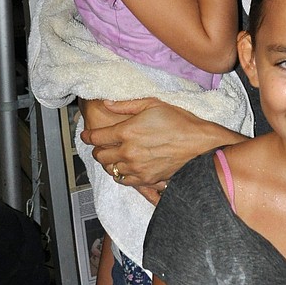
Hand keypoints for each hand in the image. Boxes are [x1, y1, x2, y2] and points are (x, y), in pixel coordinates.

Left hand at [81, 96, 213, 187]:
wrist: (200, 145)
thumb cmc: (179, 121)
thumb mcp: (153, 104)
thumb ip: (127, 105)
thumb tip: (107, 103)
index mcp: (127, 131)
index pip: (96, 137)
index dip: (87, 136)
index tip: (85, 135)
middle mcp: (128, 152)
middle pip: (100, 155)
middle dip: (97, 150)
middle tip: (100, 146)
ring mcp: (137, 168)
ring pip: (110, 169)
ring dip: (108, 163)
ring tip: (112, 157)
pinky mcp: (146, 179)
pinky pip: (124, 181)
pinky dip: (120, 175)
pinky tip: (124, 168)